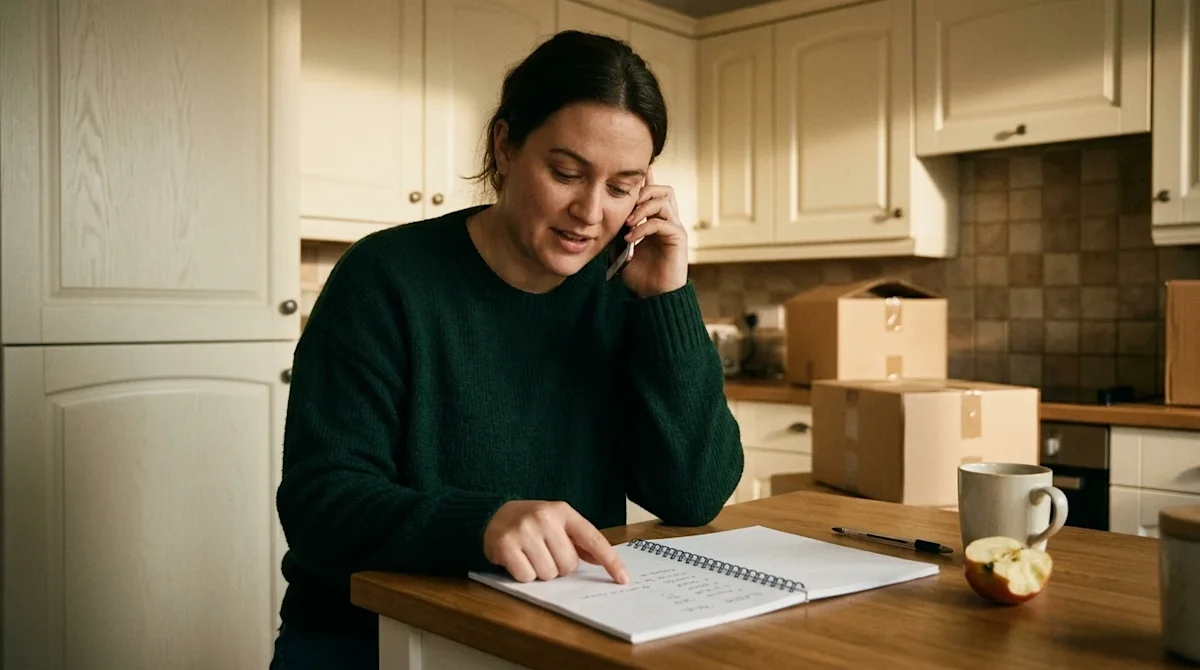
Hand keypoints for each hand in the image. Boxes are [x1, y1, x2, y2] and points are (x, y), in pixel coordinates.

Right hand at [482, 500, 630, 583]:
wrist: (491, 513)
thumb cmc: (531, 522)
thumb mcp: (557, 523)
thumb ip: (579, 541)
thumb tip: (602, 560)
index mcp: (563, 512)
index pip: (593, 539)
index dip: (610, 561)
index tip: (623, 579)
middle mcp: (545, 517)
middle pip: (568, 565)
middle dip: (559, 566)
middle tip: (545, 553)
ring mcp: (524, 530)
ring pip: (548, 573)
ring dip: (540, 571)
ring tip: (530, 555)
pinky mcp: (505, 545)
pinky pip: (526, 577)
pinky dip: (523, 574)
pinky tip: (517, 560)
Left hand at [619, 169, 688, 297]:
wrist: (654, 297)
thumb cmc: (640, 275)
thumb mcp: (621, 249)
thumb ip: (618, 232)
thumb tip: (602, 218)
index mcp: (656, 221)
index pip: (653, 194)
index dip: (644, 181)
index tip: (629, 172)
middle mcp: (668, 221)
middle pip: (664, 190)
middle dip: (644, 191)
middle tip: (626, 204)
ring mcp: (675, 228)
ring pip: (664, 200)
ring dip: (642, 208)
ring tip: (627, 223)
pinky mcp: (678, 239)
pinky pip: (662, 223)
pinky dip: (644, 227)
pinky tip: (630, 238)